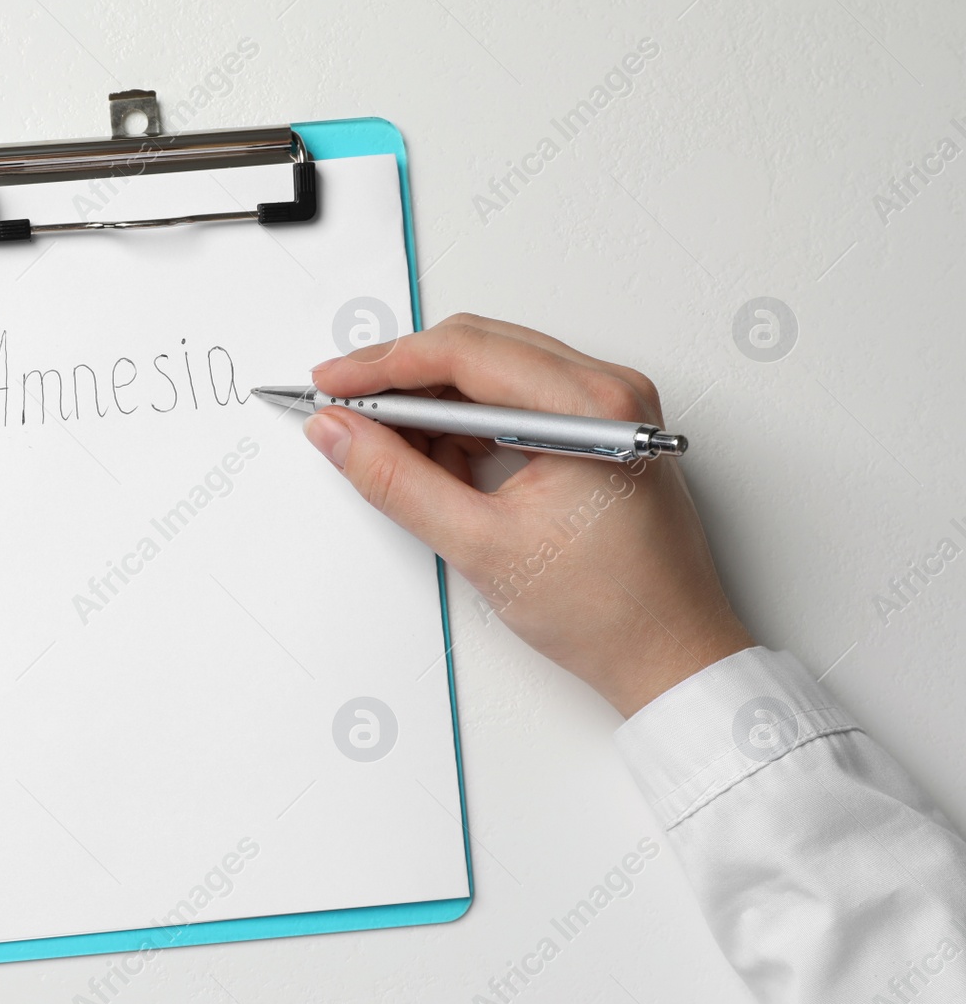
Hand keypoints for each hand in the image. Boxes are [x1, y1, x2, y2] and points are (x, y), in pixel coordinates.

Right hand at [303, 314, 754, 716]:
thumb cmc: (610, 612)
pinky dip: (465, 423)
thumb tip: (341, 434)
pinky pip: (515, 398)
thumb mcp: (481, 546)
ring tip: (388, 449)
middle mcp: (610, 390)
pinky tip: (435, 461)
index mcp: (592, 407)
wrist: (671, 656)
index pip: (465, 352)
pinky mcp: (599, 427)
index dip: (384, 365)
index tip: (332, 383)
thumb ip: (397, 482)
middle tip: (346, 411)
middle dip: (402, 377)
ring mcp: (609, 405)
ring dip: (432, 402)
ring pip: (493, 370)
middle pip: (478, 347)